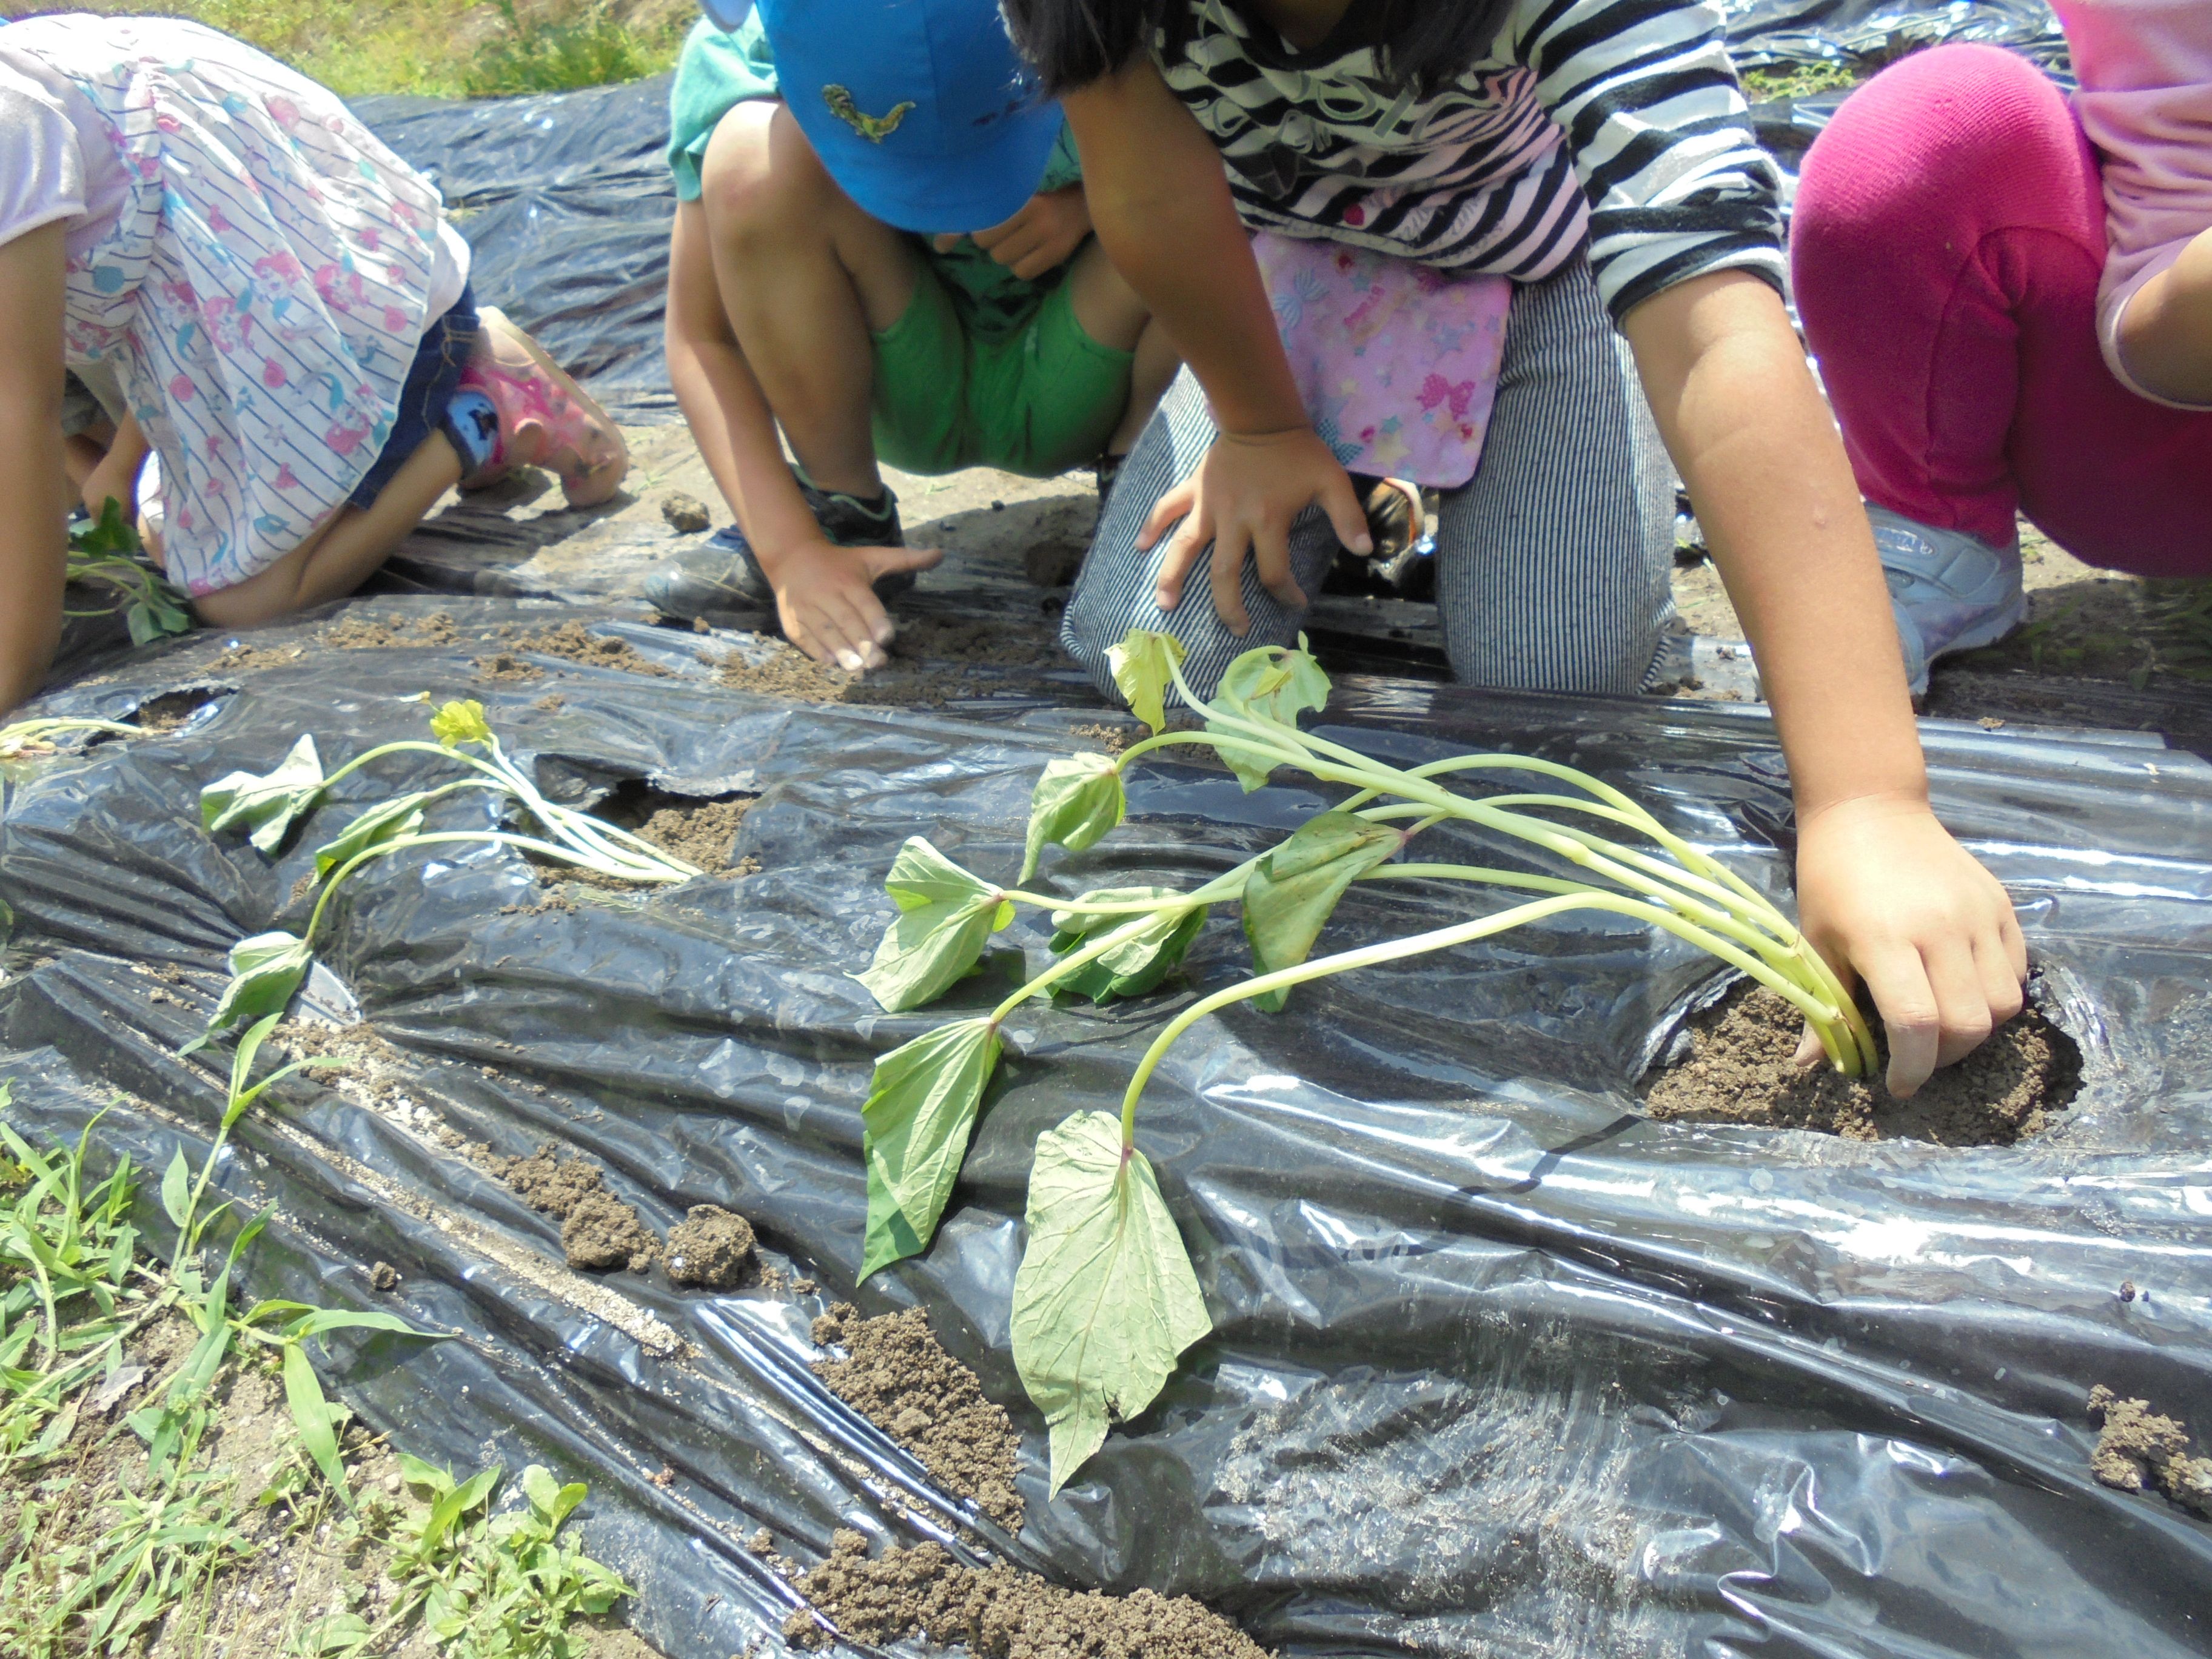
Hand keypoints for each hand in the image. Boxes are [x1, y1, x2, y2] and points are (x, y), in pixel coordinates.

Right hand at [762, 536, 940, 671]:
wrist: (792, 558)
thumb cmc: (840, 563)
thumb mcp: (871, 557)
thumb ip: (905, 560)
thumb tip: (941, 554)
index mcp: (847, 579)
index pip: (863, 601)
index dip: (875, 619)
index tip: (887, 637)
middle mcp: (825, 593)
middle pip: (845, 620)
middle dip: (861, 642)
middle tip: (878, 662)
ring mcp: (805, 608)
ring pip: (824, 632)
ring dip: (840, 650)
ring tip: (856, 667)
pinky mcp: (792, 621)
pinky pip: (804, 639)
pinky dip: (817, 652)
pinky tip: (832, 663)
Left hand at [934, 186, 1091, 280]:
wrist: (1082, 201)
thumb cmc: (1038, 194)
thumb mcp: (1011, 193)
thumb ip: (979, 212)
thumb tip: (939, 244)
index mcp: (1020, 193)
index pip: (979, 221)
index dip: (963, 230)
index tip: (945, 244)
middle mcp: (1035, 213)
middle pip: (987, 243)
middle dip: (989, 239)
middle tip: (1002, 230)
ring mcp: (1048, 235)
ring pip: (1003, 259)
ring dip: (1004, 252)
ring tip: (1018, 239)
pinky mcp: (1057, 254)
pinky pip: (1022, 272)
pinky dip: (1021, 266)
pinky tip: (1030, 252)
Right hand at [1139, 428, 1370, 633]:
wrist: (1262, 414)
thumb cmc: (1298, 451)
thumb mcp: (1332, 481)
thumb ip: (1348, 517)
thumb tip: (1365, 552)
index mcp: (1267, 520)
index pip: (1273, 571)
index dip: (1285, 593)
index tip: (1295, 601)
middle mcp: (1233, 520)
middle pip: (1224, 574)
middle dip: (1229, 607)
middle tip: (1235, 629)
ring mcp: (1209, 506)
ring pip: (1185, 548)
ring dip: (1173, 577)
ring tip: (1165, 605)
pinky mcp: (1194, 490)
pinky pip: (1167, 510)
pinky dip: (1151, 526)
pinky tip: (1140, 547)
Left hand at [1792, 791, 2026, 1095]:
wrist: (1870, 809)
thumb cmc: (1830, 876)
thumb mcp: (1815, 939)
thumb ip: (1824, 1005)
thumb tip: (1809, 1064)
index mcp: (1886, 939)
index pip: (1917, 1023)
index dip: (1912, 1068)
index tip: (1898, 1086)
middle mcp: (1942, 929)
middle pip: (1968, 1023)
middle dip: (1944, 1058)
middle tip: (1918, 1058)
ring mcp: (1979, 916)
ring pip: (2002, 1004)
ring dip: (1976, 1031)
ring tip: (1943, 1028)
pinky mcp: (2002, 905)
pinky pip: (2017, 970)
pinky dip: (1997, 995)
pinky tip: (1965, 993)